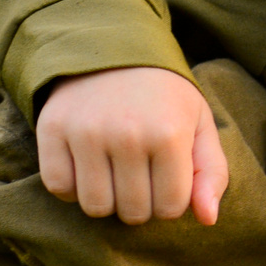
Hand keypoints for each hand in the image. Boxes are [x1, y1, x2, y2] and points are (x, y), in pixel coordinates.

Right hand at [35, 66, 226, 224]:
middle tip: (139, 175)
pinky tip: (85, 166)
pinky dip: (71, 187)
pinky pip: (59, 187)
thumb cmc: (163, 95)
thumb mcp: (199, 123)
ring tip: (113, 173)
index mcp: (170, 133)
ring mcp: (86, 132)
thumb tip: (208, 220)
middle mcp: (127, 134)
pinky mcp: (52, 128)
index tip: (165, 177)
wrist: (112, 46)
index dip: (169, 200)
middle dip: (140, 203)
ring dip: (106, 199)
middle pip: (133, 212)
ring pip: (95, 207)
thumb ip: (212, 173)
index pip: (170, 208)